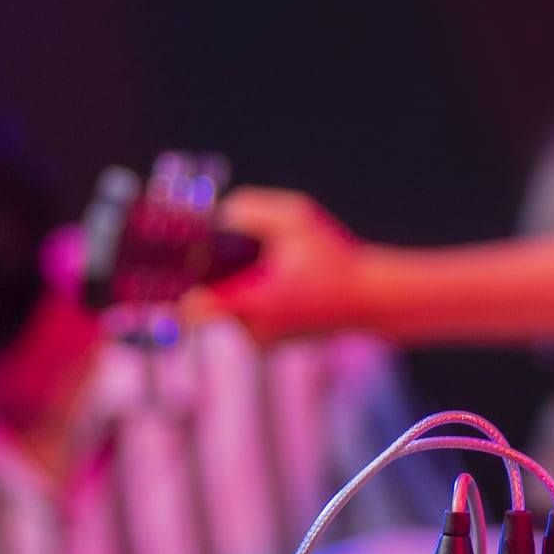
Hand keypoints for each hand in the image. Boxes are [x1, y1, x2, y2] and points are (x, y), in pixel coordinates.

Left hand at [181, 186, 373, 344]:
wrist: (373, 299)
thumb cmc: (338, 259)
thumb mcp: (297, 216)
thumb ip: (252, 208)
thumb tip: (219, 215)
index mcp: (254, 301)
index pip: (192, 305)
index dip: (180, 284)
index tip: (182, 263)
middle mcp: (254, 330)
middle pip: (207, 303)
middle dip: (217, 277)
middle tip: (242, 256)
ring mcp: (262, 342)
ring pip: (227, 311)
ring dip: (238, 288)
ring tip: (272, 270)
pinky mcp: (272, 345)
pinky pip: (246, 319)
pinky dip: (255, 301)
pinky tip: (282, 284)